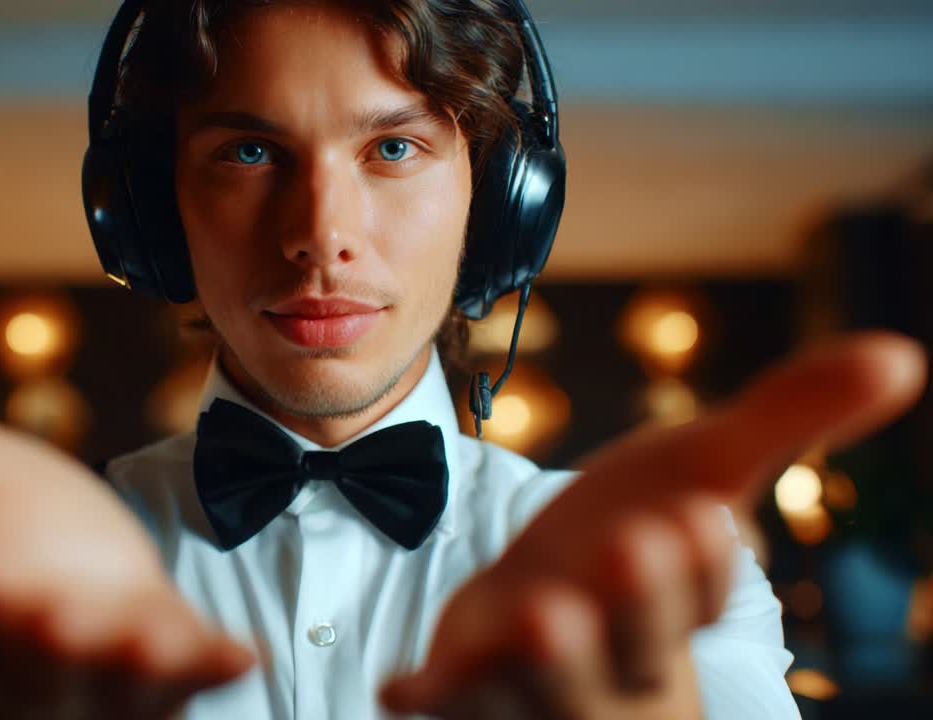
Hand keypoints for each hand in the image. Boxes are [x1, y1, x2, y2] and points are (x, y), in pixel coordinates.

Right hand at [0, 342, 253, 718]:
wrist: (85, 599)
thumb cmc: (4, 532)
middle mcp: (5, 617)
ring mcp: (87, 645)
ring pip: (82, 654)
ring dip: (85, 643)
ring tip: (89, 625)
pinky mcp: (160, 650)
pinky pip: (183, 665)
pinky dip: (206, 663)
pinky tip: (243, 656)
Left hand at [381, 332, 926, 718]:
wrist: (541, 597)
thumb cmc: (627, 536)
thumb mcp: (698, 467)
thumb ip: (791, 419)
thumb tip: (905, 355)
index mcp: (675, 604)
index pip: (701, 596)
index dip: (701, 564)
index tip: (698, 514)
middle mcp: (611, 657)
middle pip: (632, 645)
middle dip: (637, 603)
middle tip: (631, 547)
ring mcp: (532, 681)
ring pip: (543, 685)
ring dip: (545, 655)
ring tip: (540, 612)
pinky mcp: (463, 689)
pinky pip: (449, 704)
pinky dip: (429, 697)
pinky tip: (400, 687)